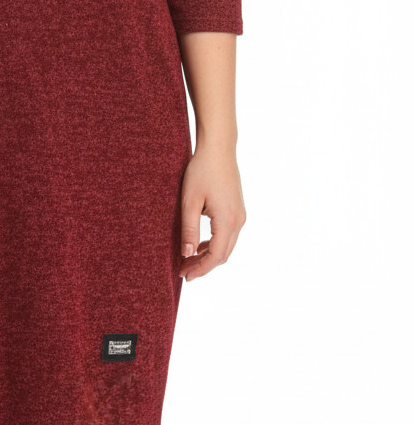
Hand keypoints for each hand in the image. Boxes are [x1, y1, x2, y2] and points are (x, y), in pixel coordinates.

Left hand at [178, 145, 245, 281]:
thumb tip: (187, 255)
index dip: (200, 268)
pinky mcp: (238, 209)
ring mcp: (240, 215)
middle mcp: (238, 220)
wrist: (218, 149)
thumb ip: (189, 229)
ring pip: (227, 245)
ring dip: (209, 255)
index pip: (216, 256)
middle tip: (183, 270)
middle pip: (223, 254)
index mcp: (227, 221)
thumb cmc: (201, 171)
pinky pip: (228, 234)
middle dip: (204, 265)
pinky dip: (215, 243)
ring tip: (188, 259)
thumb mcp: (189, 201)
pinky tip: (200, 244)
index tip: (184, 275)